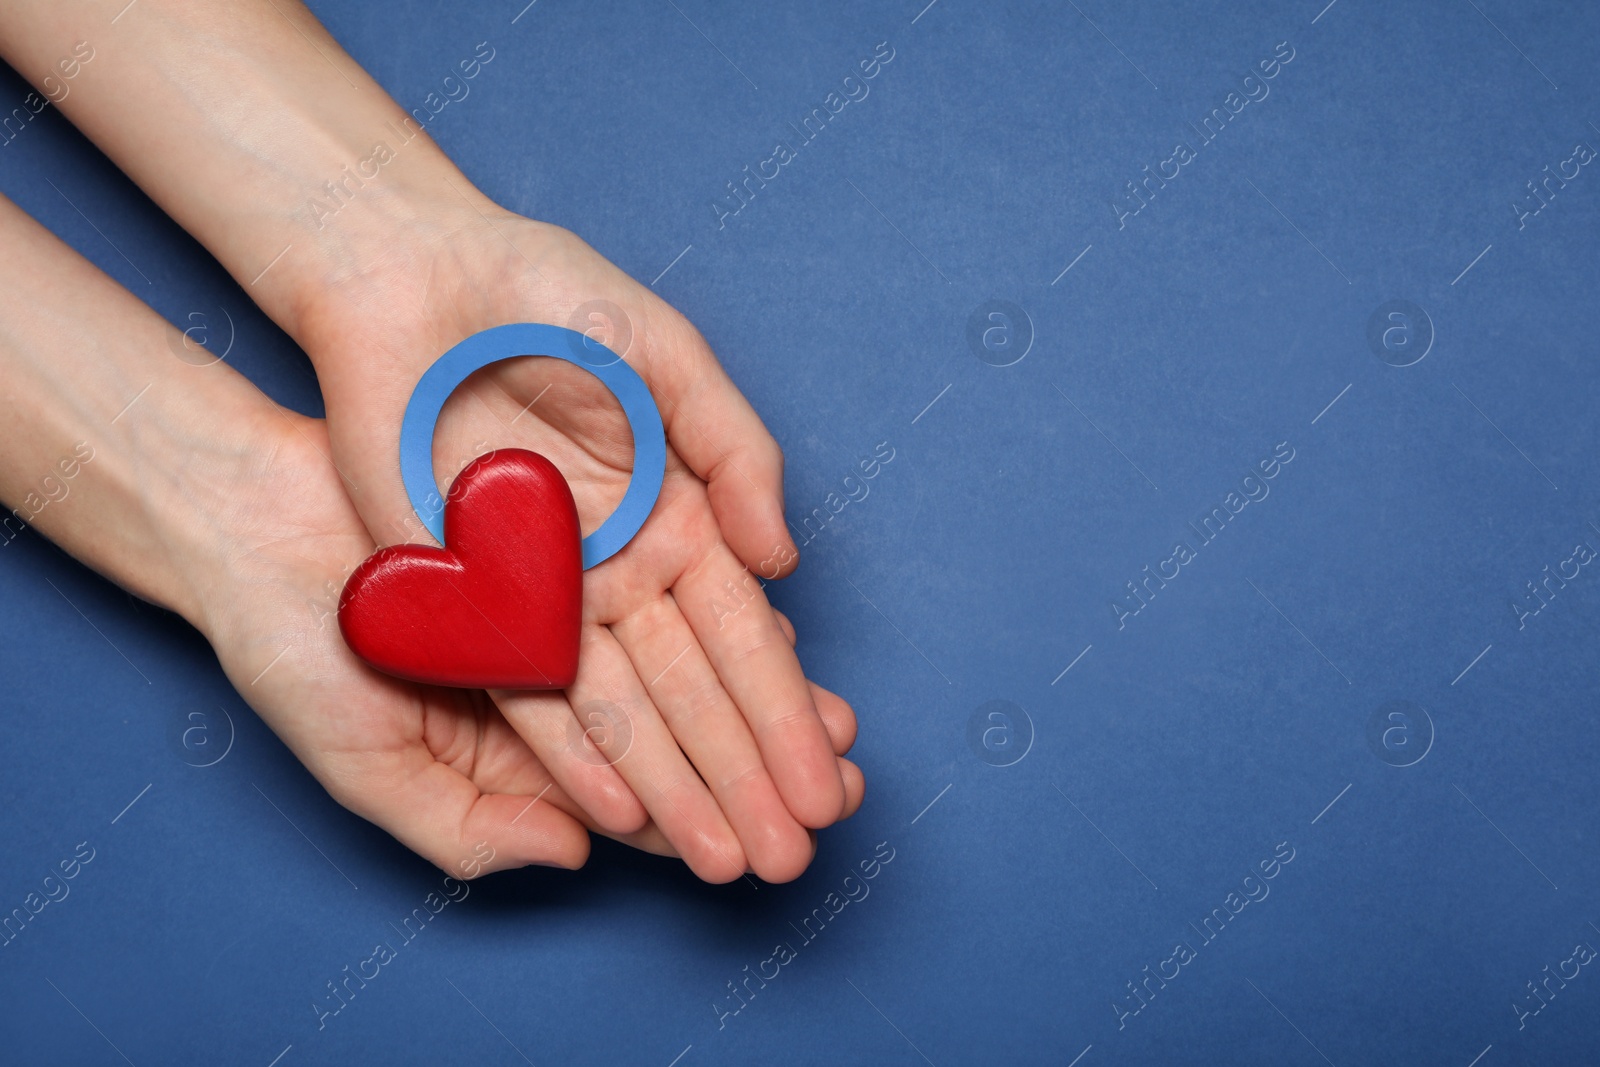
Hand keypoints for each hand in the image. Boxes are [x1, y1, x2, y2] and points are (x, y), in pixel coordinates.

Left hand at [298, 207, 863, 882]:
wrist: (417, 274)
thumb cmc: (550, 297)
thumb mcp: (672, 358)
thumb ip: (738, 449)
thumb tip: (782, 559)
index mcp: (676, 518)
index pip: (744, 637)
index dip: (786, 713)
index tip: (828, 782)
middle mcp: (617, 571)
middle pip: (691, 693)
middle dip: (744, 776)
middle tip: (792, 854)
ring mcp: (545, 593)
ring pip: (621, 710)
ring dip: (672, 788)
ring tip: (724, 858)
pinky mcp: (468, 598)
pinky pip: (526, 691)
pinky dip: (574, 754)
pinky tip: (623, 816)